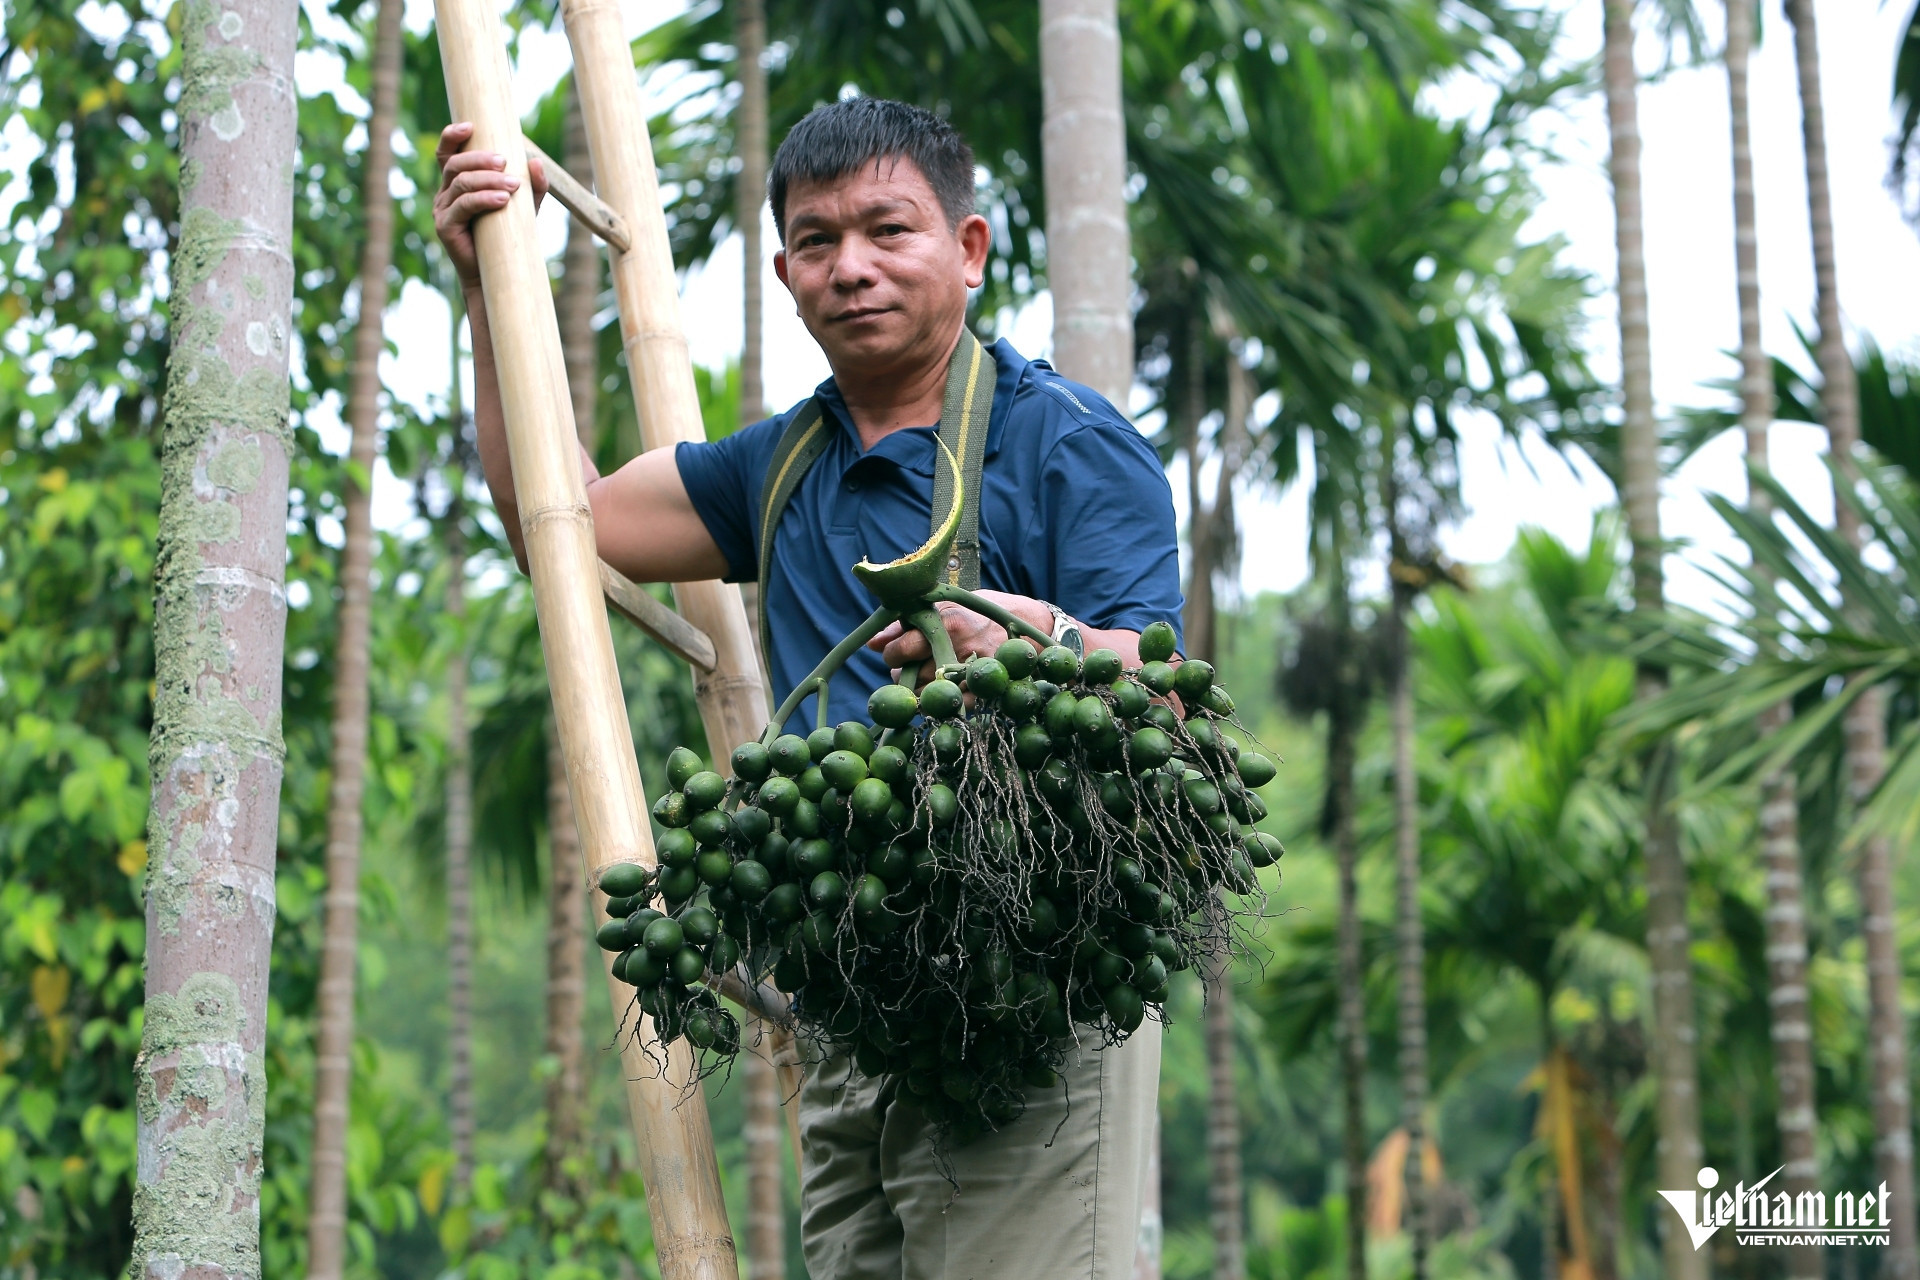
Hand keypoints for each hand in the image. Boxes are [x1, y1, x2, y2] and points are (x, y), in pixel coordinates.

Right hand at [433, 121, 546, 287]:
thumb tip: (536, 162)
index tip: (469, 126)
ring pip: (461, 183)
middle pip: (456, 164)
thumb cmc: (507, 236)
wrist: (495, 273)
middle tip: (506, 161)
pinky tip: (502, 199)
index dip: (451, 136)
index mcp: (457, 183)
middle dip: (481, 159)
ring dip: (488, 179)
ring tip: (513, 184)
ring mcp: (442, 210)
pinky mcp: (445, 227)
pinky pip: (463, 205)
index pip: (447, 153)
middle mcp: (445, 194)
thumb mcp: (523, 208)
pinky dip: (484, 199)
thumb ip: (531, 187)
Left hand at [867, 590, 1051, 685]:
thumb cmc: (984, 612)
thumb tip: (872, 642)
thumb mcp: (948, 605)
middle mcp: (954, 646)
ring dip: (920, 688)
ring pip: (922, 693)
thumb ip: (908, 623)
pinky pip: (947, 705)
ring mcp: (968, 670)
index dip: (892, 652)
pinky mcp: (981, 690)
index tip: (897, 650)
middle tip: (913, 664)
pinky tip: (946, 690)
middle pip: (906, 674)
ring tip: (932, 675)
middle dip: (902, 671)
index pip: (898, 648)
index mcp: (943, 620)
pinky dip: (941, 701)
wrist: (1032, 627)